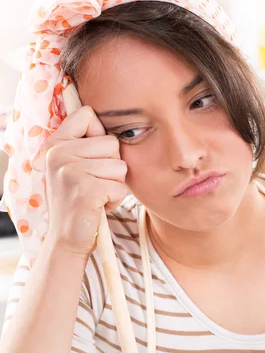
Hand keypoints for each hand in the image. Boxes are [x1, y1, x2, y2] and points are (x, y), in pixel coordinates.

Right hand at [44, 106, 127, 256]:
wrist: (68, 238)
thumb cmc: (81, 199)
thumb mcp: (77, 164)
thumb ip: (88, 141)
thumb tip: (117, 114)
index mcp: (56, 142)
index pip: (89, 114)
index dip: (100, 136)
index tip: (91, 158)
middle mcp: (58, 152)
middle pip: (112, 143)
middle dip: (112, 167)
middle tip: (94, 184)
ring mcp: (70, 171)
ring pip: (120, 166)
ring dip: (115, 185)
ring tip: (96, 195)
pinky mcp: (85, 189)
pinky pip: (120, 187)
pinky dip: (115, 200)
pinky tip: (98, 206)